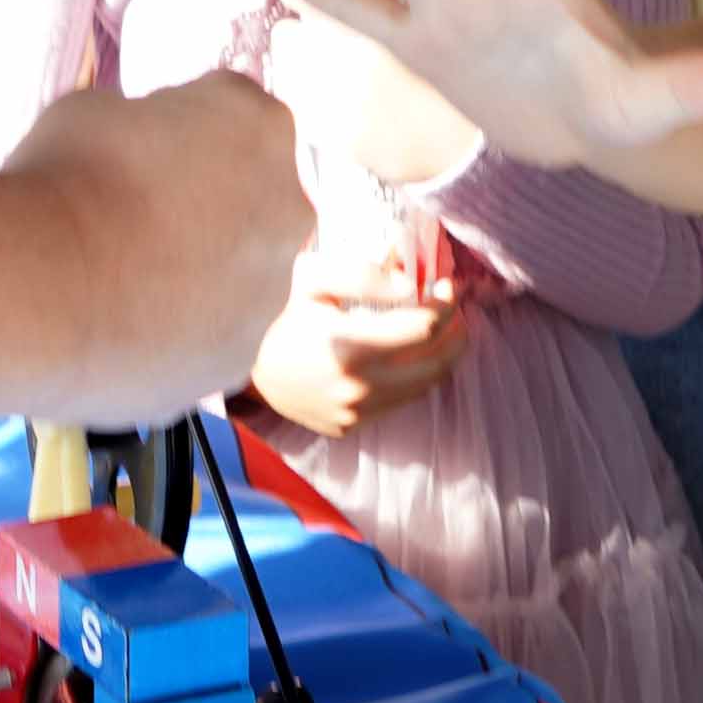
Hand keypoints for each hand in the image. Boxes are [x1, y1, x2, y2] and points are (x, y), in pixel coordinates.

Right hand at [0, 71, 312, 422]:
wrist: (46, 294)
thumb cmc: (66, 181)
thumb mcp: (96, 110)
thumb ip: (142, 123)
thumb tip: (136, 146)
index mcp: (261, 126)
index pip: (228, 111)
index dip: (172, 122)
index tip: (129, 144)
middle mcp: (287, 208)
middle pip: (247, 197)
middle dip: (200, 201)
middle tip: (126, 214)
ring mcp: (270, 293)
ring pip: (233, 275)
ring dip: (191, 272)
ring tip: (112, 282)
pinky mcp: (236, 360)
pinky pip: (207, 336)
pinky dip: (173, 331)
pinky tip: (116, 327)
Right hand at [249, 244, 470, 440]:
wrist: (245, 369)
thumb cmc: (281, 314)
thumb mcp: (312, 279)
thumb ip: (363, 275)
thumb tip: (410, 282)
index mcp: (352, 348)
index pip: (425, 327)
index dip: (446, 302)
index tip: (446, 283)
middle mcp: (359, 388)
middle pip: (437, 362)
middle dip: (457, 331)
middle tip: (456, 308)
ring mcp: (357, 413)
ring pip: (425, 386)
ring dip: (443, 356)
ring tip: (443, 330)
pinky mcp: (351, 426)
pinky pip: (400, 401)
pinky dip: (415, 376)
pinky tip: (411, 354)